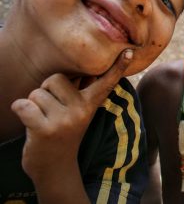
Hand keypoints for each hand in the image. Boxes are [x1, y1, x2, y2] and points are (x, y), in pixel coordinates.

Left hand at [11, 49, 132, 181]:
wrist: (55, 167)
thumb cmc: (62, 131)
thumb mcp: (77, 112)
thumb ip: (79, 91)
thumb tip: (83, 71)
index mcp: (91, 104)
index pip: (105, 82)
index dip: (117, 67)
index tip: (127, 52)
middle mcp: (82, 110)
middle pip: (54, 79)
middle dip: (46, 91)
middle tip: (52, 111)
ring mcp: (66, 120)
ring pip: (36, 93)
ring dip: (32, 105)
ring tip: (42, 120)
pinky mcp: (46, 129)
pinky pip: (23, 105)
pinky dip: (20, 111)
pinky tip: (30, 124)